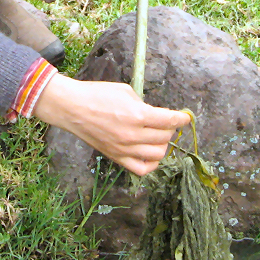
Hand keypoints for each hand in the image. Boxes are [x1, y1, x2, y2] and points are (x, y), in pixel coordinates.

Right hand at [33, 74, 191, 175]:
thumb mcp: (125, 91)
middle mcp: (133, 134)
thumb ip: (143, 104)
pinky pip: (142, 169)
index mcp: (137, 114)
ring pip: (158, 154)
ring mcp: (125, 149)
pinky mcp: (116, 157)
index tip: (186, 117)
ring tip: (158, 136)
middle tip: (167, 122)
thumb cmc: (97, 94)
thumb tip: (155, 115)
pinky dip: (151, 163)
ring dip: (163, 144)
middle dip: (170, 128)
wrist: (72, 108)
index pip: (169, 120)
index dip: (181, 118)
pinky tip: (150, 153)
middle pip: (165, 137)